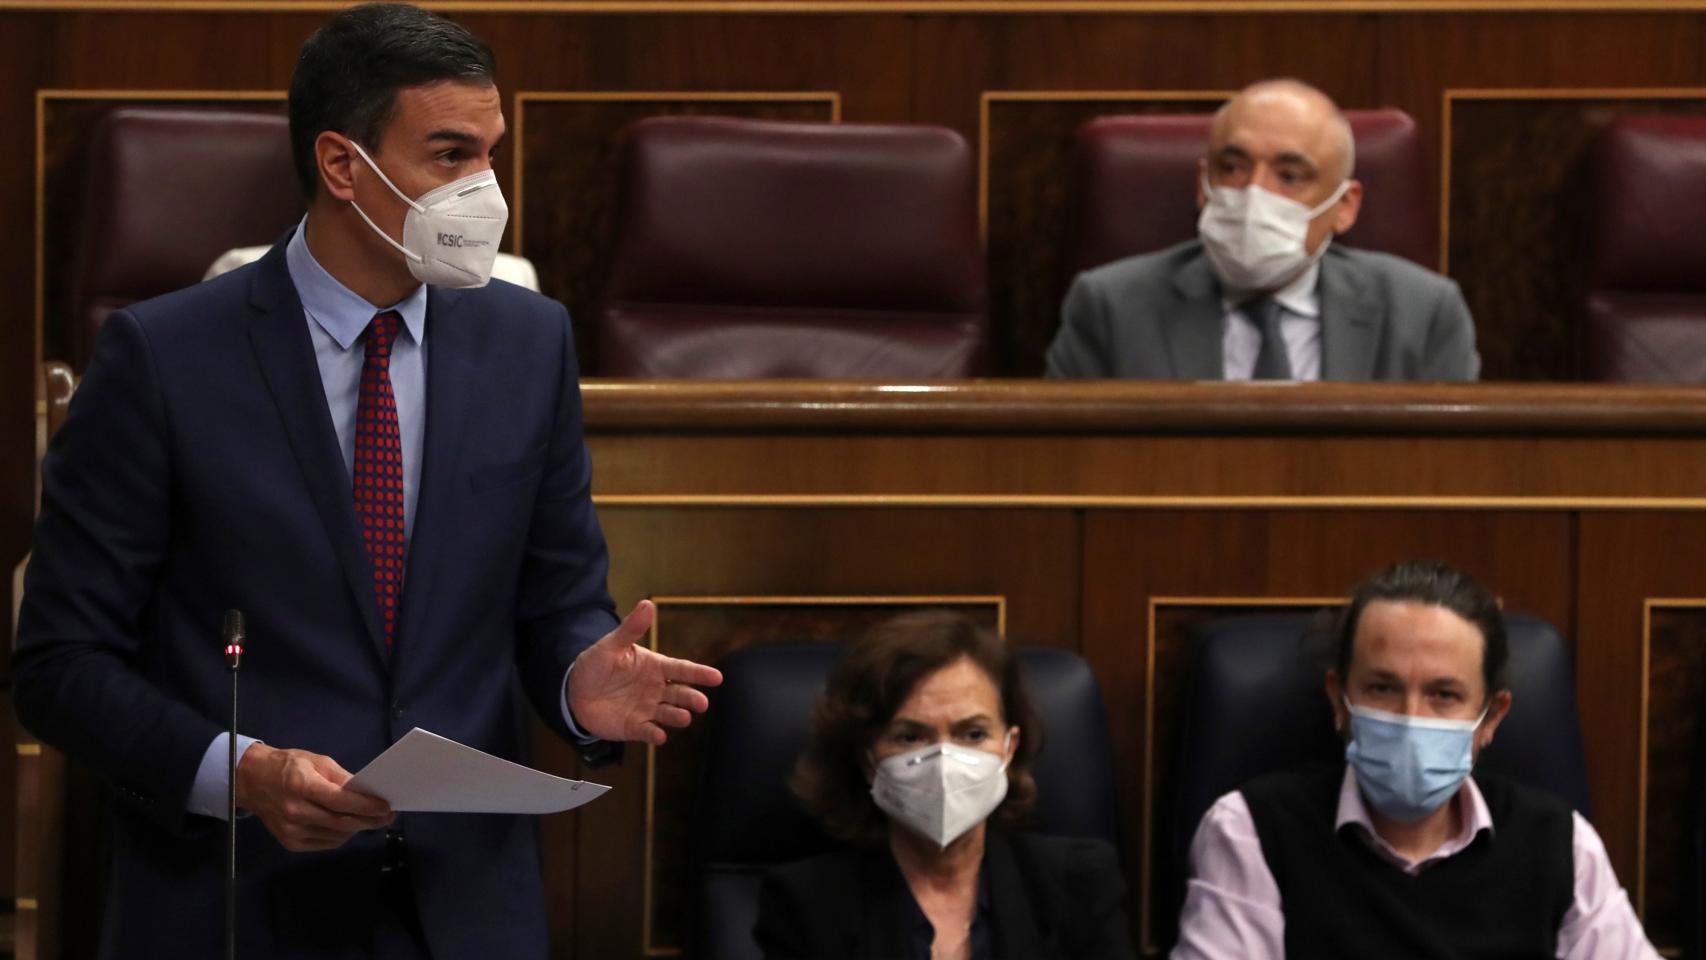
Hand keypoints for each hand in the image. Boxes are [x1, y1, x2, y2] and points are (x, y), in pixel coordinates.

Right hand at [235, 742, 394, 851]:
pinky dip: (341, 835)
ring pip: (336, 835)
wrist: (253, 782)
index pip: (340, 801)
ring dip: (357, 828)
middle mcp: (295, 811)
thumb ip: (341, 778)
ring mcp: (291, 831)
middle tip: (387, 816)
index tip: (386, 807)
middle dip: (369, 821)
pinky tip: (349, 826)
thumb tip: (365, 792)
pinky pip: (325, 843)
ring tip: (370, 819)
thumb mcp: (316, 761)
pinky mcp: (290, 843)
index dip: (366, 806)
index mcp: (301, 786)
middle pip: (341, 822)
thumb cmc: (288, 766)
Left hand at [567, 599, 722, 744]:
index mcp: (655, 667)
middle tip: (702, 703)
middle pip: (680, 694)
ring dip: (677, 716)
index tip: (717, 677)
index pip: (682, 670)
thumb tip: (647, 603)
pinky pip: (647, 732)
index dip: (699, 673)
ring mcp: (647, 709)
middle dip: (692, 698)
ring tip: (684, 718)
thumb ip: (631, 628)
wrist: (575, 691)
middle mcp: (656, 689)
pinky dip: (654, 735)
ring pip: (668, 714)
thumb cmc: (597, 664)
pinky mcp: (634, 727)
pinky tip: (660, 736)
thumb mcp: (612, 645)